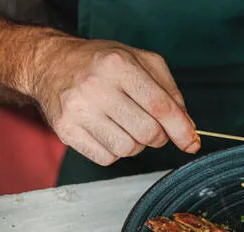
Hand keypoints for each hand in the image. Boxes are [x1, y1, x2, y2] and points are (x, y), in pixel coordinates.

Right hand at [27, 37, 199, 165]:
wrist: (51, 64)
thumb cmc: (103, 64)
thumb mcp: (141, 61)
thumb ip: (170, 92)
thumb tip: (188, 128)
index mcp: (119, 65)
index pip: (161, 107)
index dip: (181, 129)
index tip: (192, 143)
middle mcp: (96, 86)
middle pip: (148, 132)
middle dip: (158, 136)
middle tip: (151, 125)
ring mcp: (78, 110)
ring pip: (128, 149)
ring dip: (135, 144)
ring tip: (125, 124)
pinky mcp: (66, 130)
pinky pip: (107, 158)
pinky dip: (114, 151)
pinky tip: (107, 131)